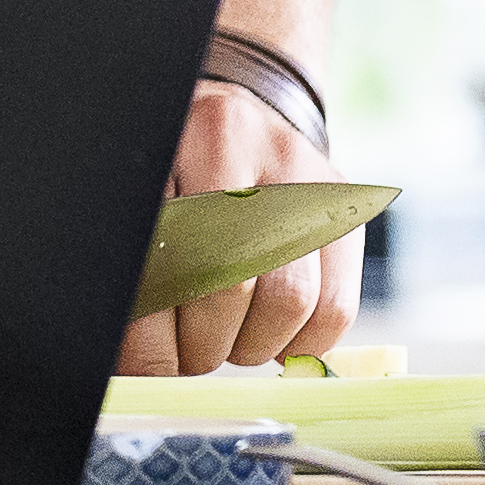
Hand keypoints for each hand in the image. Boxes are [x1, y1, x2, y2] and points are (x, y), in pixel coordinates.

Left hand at [118, 81, 354, 375]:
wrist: (242, 119)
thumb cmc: (178, 166)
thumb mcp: (151, 191)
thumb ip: (145, 261)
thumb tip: (136, 357)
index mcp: (200, 139)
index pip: (175, 257)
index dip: (153, 332)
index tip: (144, 365)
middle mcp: (263, 153)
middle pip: (232, 284)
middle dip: (200, 345)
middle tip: (183, 356)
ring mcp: (314, 185)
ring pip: (290, 302)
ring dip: (248, 348)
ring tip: (222, 343)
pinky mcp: (349, 215)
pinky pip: (335, 310)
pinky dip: (297, 345)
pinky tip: (266, 338)